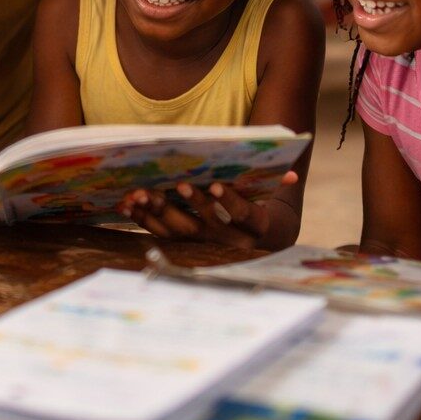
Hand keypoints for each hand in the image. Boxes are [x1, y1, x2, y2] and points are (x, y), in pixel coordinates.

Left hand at [119, 171, 298, 251]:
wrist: (255, 243)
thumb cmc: (259, 208)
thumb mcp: (270, 198)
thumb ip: (277, 183)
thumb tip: (292, 174)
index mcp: (252, 229)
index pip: (242, 215)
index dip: (230, 201)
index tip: (216, 185)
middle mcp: (227, 243)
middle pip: (205, 225)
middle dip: (190, 204)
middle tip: (178, 184)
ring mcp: (203, 245)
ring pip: (179, 232)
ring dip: (158, 212)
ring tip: (143, 193)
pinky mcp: (183, 245)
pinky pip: (160, 234)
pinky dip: (143, 219)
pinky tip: (128, 204)